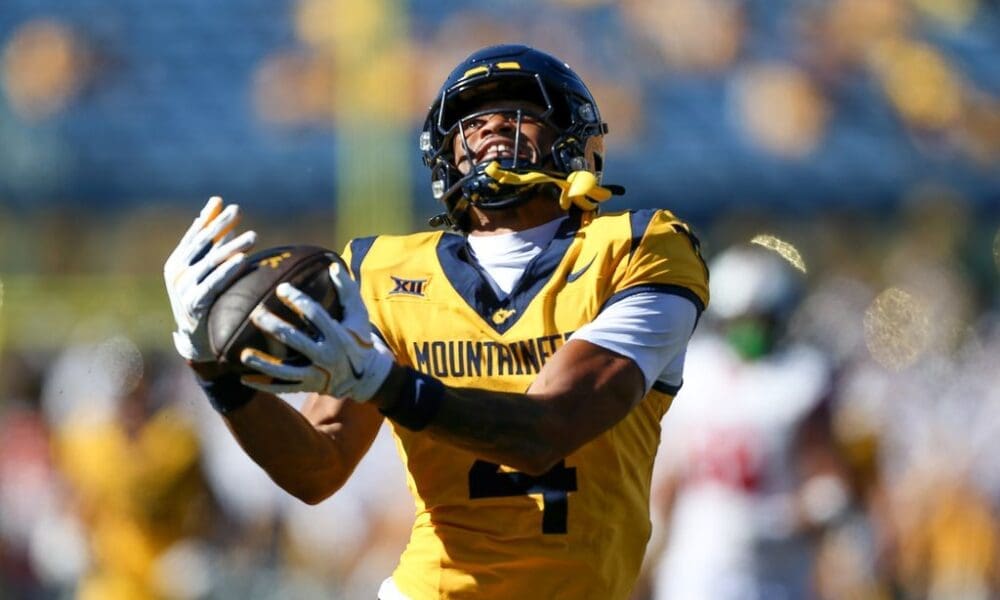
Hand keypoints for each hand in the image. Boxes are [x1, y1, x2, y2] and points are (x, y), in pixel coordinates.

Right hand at [165, 196, 256, 361]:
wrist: (196, 337)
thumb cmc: (202, 297)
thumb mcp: (202, 267)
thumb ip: (209, 239)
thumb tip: (216, 203)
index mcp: (176, 263)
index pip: (195, 236)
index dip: (210, 220)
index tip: (225, 203)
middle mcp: (177, 274)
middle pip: (202, 245)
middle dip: (221, 226)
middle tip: (238, 211)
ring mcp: (184, 290)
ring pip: (211, 263)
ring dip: (233, 248)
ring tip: (253, 237)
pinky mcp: (195, 304)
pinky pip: (214, 284)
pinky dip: (228, 270)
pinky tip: (243, 260)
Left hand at [239, 261, 393, 401]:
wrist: (365, 376)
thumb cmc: (358, 338)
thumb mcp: (358, 314)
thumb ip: (346, 290)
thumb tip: (332, 265)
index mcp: (338, 335)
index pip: (315, 315)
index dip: (297, 300)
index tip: (281, 288)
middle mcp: (326, 356)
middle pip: (295, 340)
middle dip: (273, 326)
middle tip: (256, 313)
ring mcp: (316, 374)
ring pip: (285, 370)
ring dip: (263, 363)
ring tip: (243, 355)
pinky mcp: (307, 386)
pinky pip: (282, 387)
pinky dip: (263, 385)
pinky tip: (243, 378)